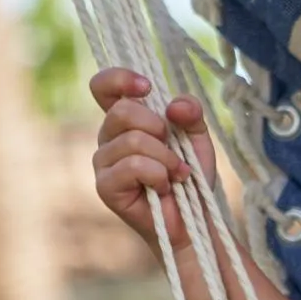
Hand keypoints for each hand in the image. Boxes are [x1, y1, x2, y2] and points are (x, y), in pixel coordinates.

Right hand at [89, 68, 217, 253]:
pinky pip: (133, 165)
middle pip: (122, 111)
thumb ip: (190, 113)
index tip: (148, 88)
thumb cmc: (190, 178)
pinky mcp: (105, 186)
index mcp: (124, 120)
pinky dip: (158, 175)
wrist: (193, 220)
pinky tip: (165, 188)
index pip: (103, 87)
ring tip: (176, 174)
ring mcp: (103, 162)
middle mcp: (108, 137)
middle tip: (174, 149)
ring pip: (133, 140)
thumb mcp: (197, 138)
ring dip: (165, 158)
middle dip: (158, 128)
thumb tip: (173, 105)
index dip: (119, 79)